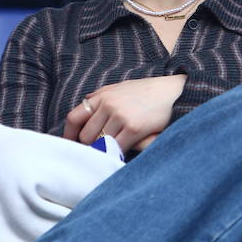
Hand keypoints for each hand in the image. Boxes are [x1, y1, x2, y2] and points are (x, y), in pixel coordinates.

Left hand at [62, 75, 187, 150]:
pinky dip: (117, 154)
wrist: (172, 92)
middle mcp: (108, 105)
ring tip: (111, 154)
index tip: (70, 145)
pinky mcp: (134, 128)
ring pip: (100, 144)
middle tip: (97, 152)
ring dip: (104, 151)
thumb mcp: (120, 87)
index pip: (73, 117)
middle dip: (90, 146)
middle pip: (85, 136)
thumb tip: (84, 103)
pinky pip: (117, 148)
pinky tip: (122, 154)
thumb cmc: (147, 92)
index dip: (69, 135)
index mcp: (101, 96)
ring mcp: (120, 116)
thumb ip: (101, 96)